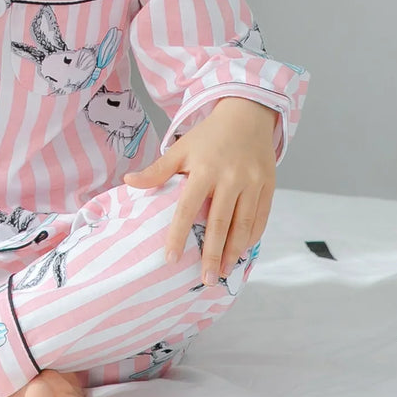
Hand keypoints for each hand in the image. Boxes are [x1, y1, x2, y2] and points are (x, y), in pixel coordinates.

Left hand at [122, 97, 277, 284]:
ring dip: (233, 252)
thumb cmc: (208, 136)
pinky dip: (252, 237)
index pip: (187, 208)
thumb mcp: (181, 149)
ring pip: (243, 225)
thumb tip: (128, 182)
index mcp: (204, 170)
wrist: (246, 115)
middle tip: (205, 280)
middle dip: (211, 254)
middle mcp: (230, 178)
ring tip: (222, 272)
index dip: (178, 234)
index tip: (170, 258)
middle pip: (219, 223)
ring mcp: (252, 183)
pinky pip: (261, 218)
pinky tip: (242, 252)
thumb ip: (157, 170)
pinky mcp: (268, 186)